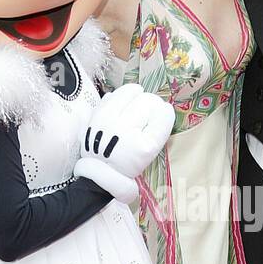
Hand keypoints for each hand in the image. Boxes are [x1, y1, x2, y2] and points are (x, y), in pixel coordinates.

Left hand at [73, 84, 173, 201]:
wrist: (100, 171)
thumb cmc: (129, 163)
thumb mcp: (151, 152)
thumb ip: (160, 128)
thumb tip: (163, 107)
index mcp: (145, 146)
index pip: (164, 113)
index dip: (165, 112)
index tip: (162, 116)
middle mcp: (127, 131)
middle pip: (148, 100)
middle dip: (152, 103)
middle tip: (148, 112)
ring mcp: (109, 121)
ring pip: (130, 92)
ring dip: (136, 95)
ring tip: (135, 103)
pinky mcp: (97, 115)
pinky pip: (112, 95)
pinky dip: (119, 98)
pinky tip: (121, 106)